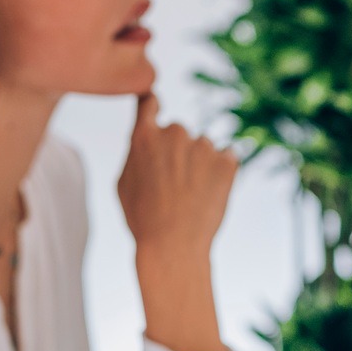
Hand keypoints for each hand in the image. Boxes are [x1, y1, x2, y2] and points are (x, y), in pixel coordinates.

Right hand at [117, 93, 233, 350]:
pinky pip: (227, 157)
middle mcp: (174, 133)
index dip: (153, 104)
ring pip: (203, 147)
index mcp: (144, 136)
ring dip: (200, 164)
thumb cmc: (143, 220)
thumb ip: (135, 153)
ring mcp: (202, 146)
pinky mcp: (227, 161)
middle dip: (177, 150)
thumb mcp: (123, 184)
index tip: (156, 105)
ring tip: (191, 196)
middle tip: (173, 183)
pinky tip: (210, 194)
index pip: (149, 103)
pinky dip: (222, 171)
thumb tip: (144, 138)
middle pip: (177, 131)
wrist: (173, 247)